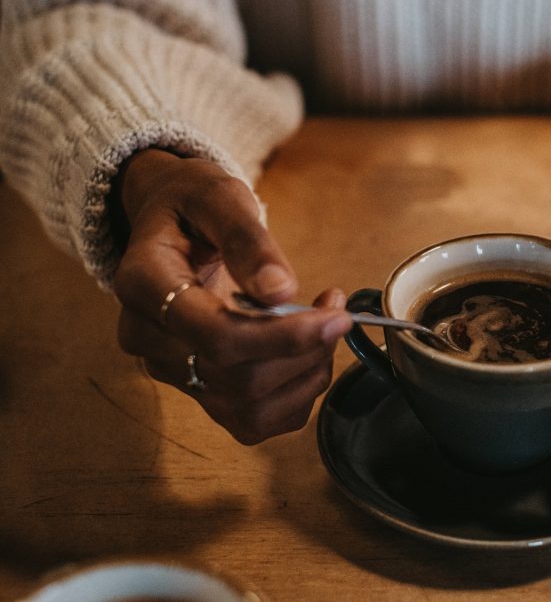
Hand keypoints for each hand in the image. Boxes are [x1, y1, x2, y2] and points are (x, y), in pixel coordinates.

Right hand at [111, 150, 351, 443]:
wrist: (171, 222)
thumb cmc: (194, 205)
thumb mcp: (220, 198)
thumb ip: (247, 239)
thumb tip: (281, 289)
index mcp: (144, 284)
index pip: (215, 335)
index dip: (284, 335)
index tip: (336, 315)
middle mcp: (148, 339)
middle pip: (237, 380)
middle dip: (305, 351)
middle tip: (335, 310)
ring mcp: (170, 370)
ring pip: (249, 409)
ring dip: (306, 375)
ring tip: (323, 326)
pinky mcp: (197, 390)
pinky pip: (254, 421)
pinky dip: (296, 394)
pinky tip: (307, 353)